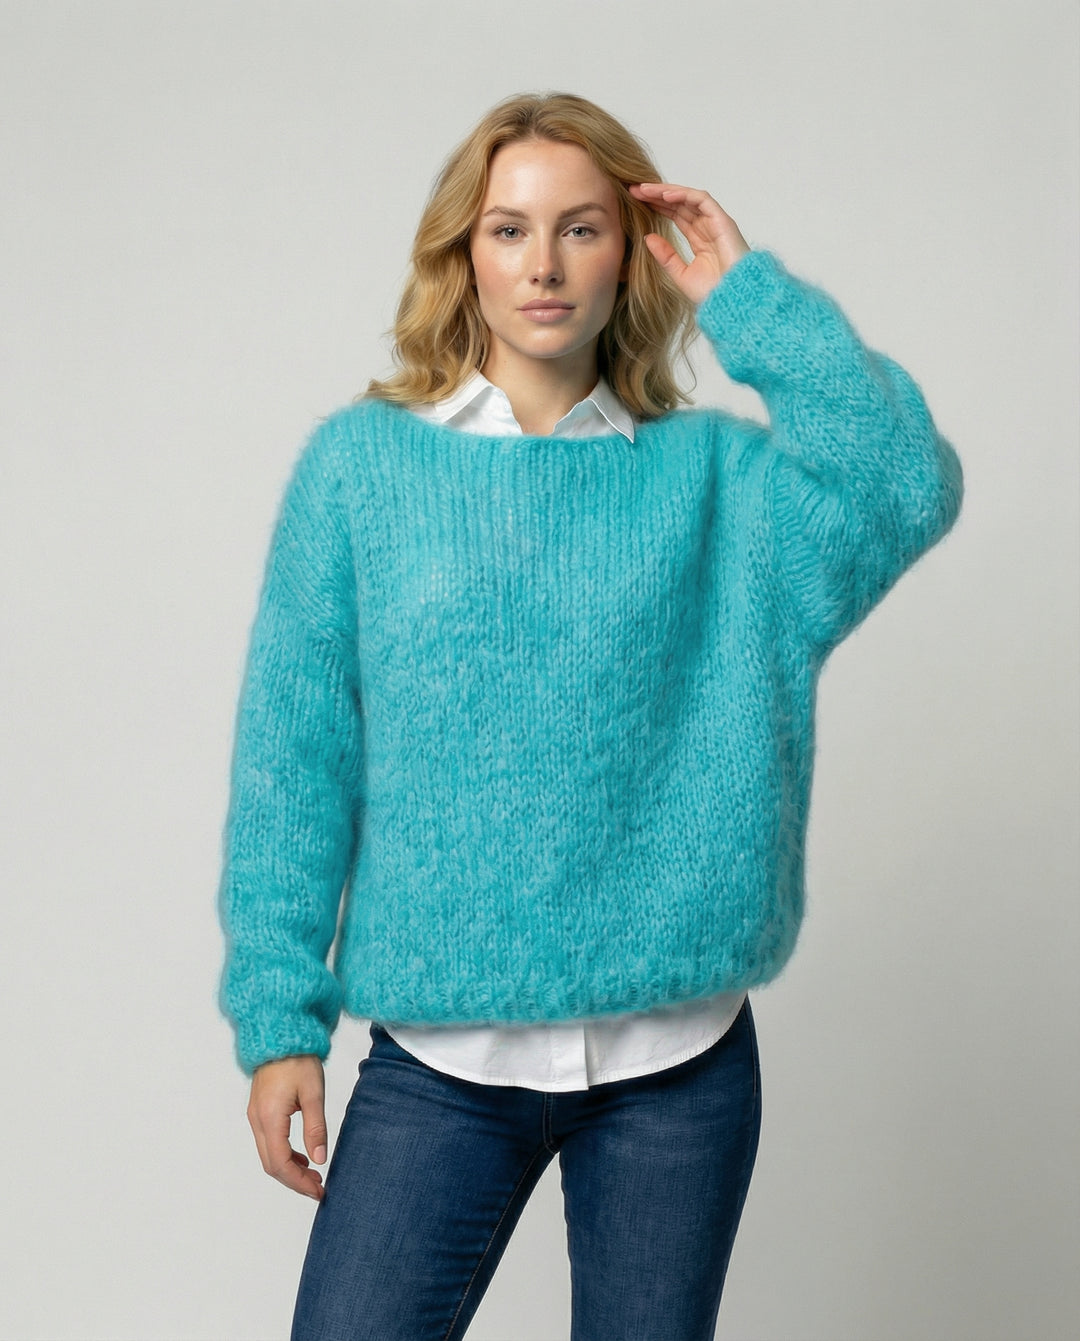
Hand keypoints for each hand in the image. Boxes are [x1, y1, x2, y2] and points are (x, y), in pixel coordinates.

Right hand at [247, 1054, 327, 1199]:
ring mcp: (256, 1116)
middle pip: (271, 1165)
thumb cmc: (298, 1059)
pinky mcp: (260, 1111)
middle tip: (318, 1188)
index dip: (299, 1182)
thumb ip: (315, 1128)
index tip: (318, 1190)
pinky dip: (284, 1155)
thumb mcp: (313, 1093)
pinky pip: (268, 1142)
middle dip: (294, 1181)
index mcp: (269, 1118)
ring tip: (313, 1175)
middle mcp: (257, 1120)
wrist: (280, 1035)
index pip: (281, 1164)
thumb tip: (319, 1159)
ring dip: (289, 1170)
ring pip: (268, 1155)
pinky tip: (302, 1157)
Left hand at [628, 183, 749, 305]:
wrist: (733, 300)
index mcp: (699, 240)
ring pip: (688, 198)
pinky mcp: (723, 221)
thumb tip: (648, 237)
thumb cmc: (714, 293)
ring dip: (666, 191)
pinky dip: (683, 195)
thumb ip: (666, 256)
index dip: (656, 206)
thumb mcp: (681, 275)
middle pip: (679, 204)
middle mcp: (708, 228)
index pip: (676, 215)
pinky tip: (664, 196)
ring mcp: (716, 223)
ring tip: (644, 189)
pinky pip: (701, 200)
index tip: (635, 202)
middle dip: (656, 195)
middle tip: (634, 190)